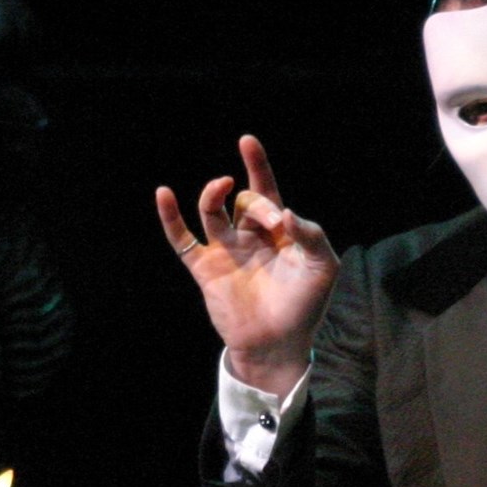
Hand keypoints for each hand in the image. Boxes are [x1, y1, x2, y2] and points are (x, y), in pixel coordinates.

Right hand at [155, 134, 338, 395]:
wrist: (278, 344)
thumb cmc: (305, 306)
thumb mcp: (322, 267)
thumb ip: (311, 235)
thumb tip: (286, 211)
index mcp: (278, 232)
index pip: (266, 190)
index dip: (257, 165)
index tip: (247, 142)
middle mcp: (250, 236)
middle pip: (245, 200)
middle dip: (258, 203)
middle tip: (274, 223)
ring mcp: (226, 251)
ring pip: (212, 211)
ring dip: (214, 194)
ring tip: (221, 185)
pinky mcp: (205, 270)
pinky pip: (183, 240)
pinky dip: (171, 217)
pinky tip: (164, 194)